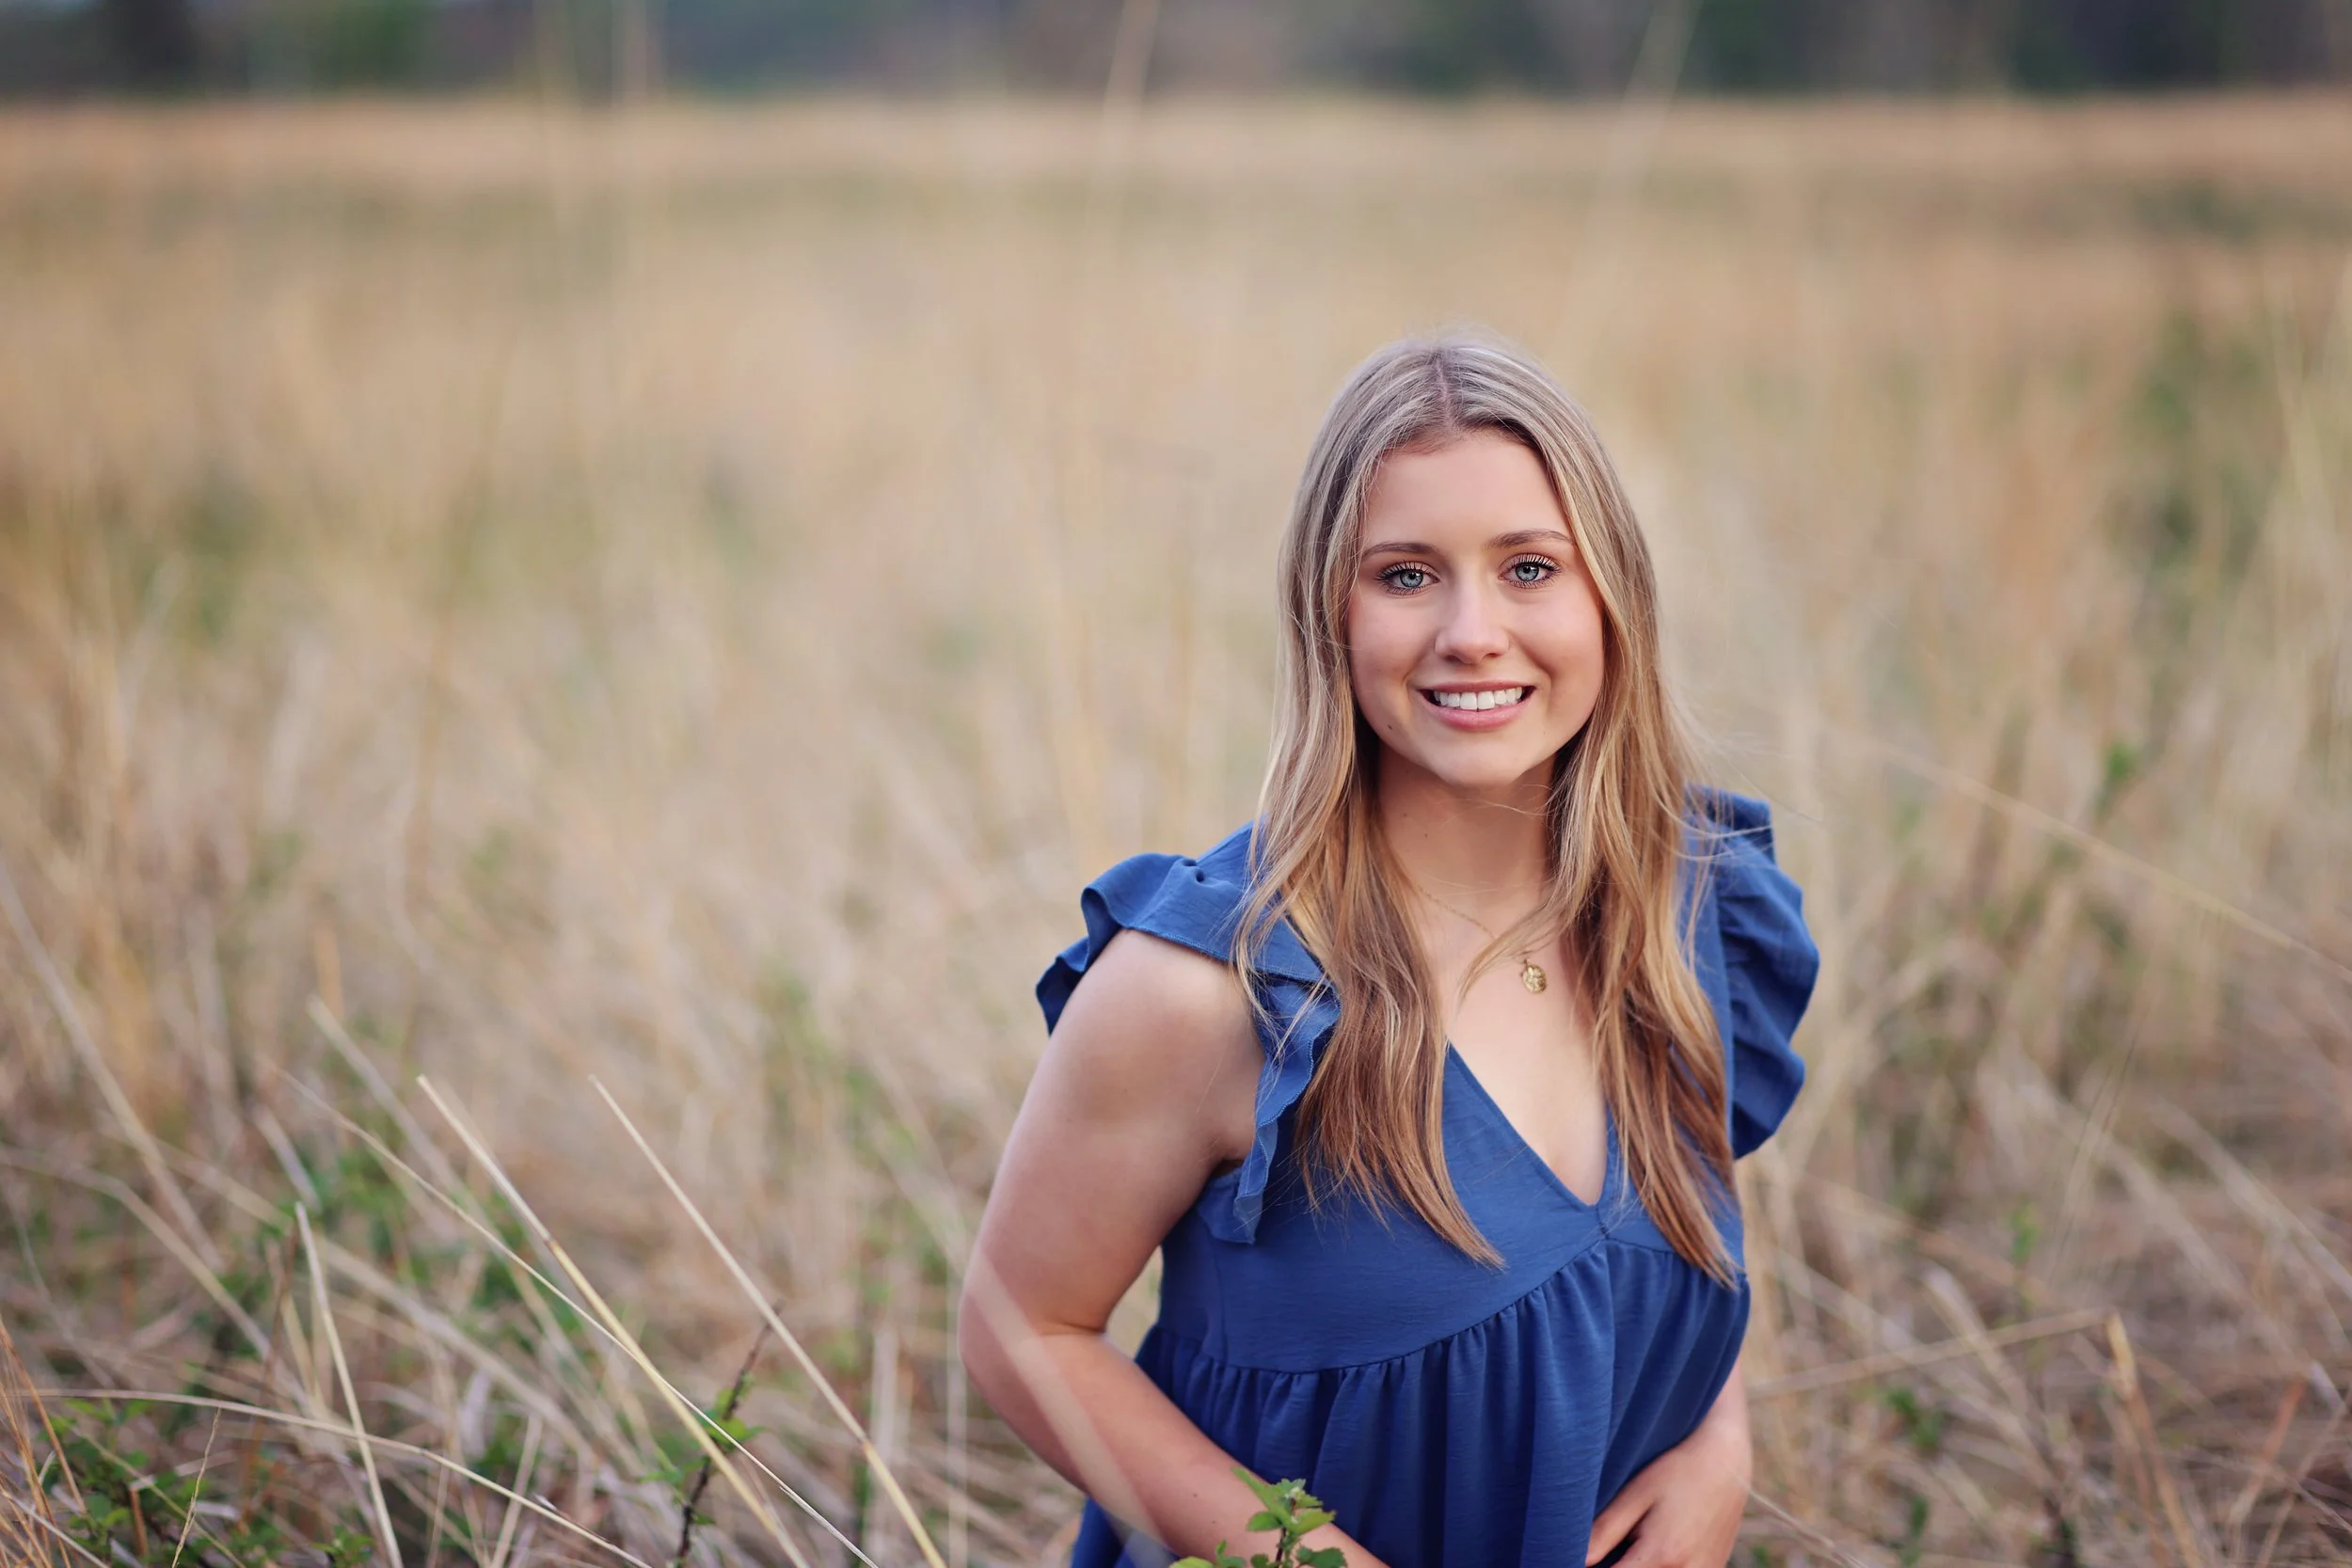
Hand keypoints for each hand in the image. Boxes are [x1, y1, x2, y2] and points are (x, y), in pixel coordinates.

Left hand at [1585, 1369, 1752, 1566]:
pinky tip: (1651, 1547)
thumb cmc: (1678, 1470)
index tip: (1572, 1556)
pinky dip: (1661, 1566)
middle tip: (1608, 1544)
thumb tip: (1577, 1560)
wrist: (1728, 1460)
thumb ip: (1604, 1531)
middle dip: (1620, 1564)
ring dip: (1641, 1566)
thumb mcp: (1636, 1494)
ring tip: (1630, 1543)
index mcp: (1662, 1556)